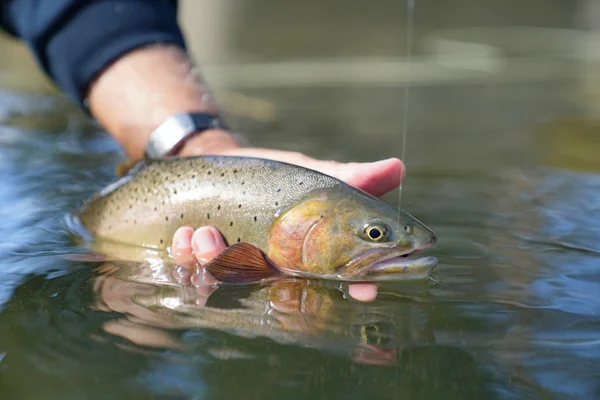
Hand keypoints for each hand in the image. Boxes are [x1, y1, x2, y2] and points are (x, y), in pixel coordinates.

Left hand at [171, 130, 402, 301]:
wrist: (223, 164)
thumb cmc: (277, 177)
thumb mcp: (313, 173)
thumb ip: (351, 176)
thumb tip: (398, 168)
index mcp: (309, 257)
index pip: (343, 278)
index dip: (360, 286)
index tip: (366, 288)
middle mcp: (278, 270)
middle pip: (278, 289)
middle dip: (256, 274)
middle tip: (247, 253)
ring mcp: (240, 268)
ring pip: (230, 283)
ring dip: (214, 261)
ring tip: (203, 232)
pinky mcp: (205, 261)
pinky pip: (195, 271)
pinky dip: (188, 255)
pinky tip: (187, 232)